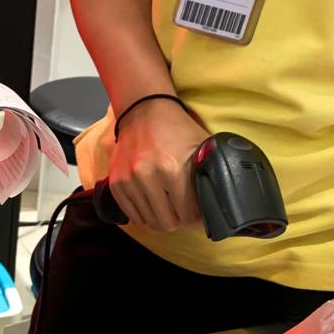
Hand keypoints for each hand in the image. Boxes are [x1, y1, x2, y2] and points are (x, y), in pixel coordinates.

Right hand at [108, 99, 209, 230]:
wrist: (143, 110)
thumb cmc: (176, 129)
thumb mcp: (201, 147)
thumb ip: (210, 174)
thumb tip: (217, 202)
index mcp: (172, 169)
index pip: (186, 214)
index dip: (195, 217)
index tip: (197, 213)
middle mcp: (147, 176)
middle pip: (166, 223)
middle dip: (178, 220)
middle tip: (182, 212)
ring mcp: (128, 180)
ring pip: (148, 221)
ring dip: (160, 218)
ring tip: (167, 206)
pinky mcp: (116, 183)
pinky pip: (131, 215)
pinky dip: (143, 214)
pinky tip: (152, 204)